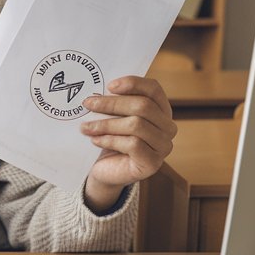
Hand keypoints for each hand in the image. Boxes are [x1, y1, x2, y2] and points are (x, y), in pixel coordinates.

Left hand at [79, 76, 176, 209]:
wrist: (107, 170)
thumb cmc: (111, 139)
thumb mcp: (114, 117)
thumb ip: (115, 102)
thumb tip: (99, 92)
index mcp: (161, 110)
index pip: (153, 89)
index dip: (133, 83)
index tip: (109, 85)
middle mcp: (168, 127)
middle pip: (143, 106)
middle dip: (111, 103)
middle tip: (88, 103)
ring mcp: (163, 146)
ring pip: (136, 125)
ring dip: (106, 124)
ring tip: (86, 126)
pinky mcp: (152, 163)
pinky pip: (132, 144)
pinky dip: (109, 140)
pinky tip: (95, 140)